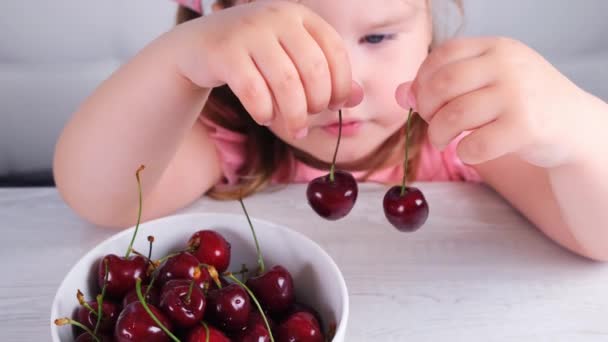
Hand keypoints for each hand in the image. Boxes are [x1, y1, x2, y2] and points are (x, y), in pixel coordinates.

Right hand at [173, 0, 361, 137]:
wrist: (198, 48)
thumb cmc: (254, 58)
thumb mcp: (292, 61)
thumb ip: (326, 77)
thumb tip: (359, 98)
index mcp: (300, 16)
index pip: (335, 51)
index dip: (341, 85)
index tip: (333, 106)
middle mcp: (277, 16)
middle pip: (314, 70)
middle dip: (316, 105)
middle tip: (307, 121)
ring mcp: (249, 31)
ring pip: (285, 83)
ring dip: (293, 115)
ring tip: (293, 130)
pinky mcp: (225, 51)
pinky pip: (253, 91)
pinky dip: (263, 111)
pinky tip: (263, 117)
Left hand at [396, 37, 594, 167]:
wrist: (572, 125)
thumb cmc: (519, 102)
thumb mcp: (485, 83)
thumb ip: (442, 85)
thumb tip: (400, 94)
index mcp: (495, 47)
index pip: (441, 56)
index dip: (422, 81)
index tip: (423, 100)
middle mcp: (507, 65)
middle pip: (442, 85)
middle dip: (426, 108)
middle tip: (431, 123)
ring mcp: (517, 95)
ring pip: (454, 115)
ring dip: (438, 134)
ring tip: (442, 142)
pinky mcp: (525, 128)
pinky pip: (474, 145)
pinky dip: (463, 153)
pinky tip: (469, 151)